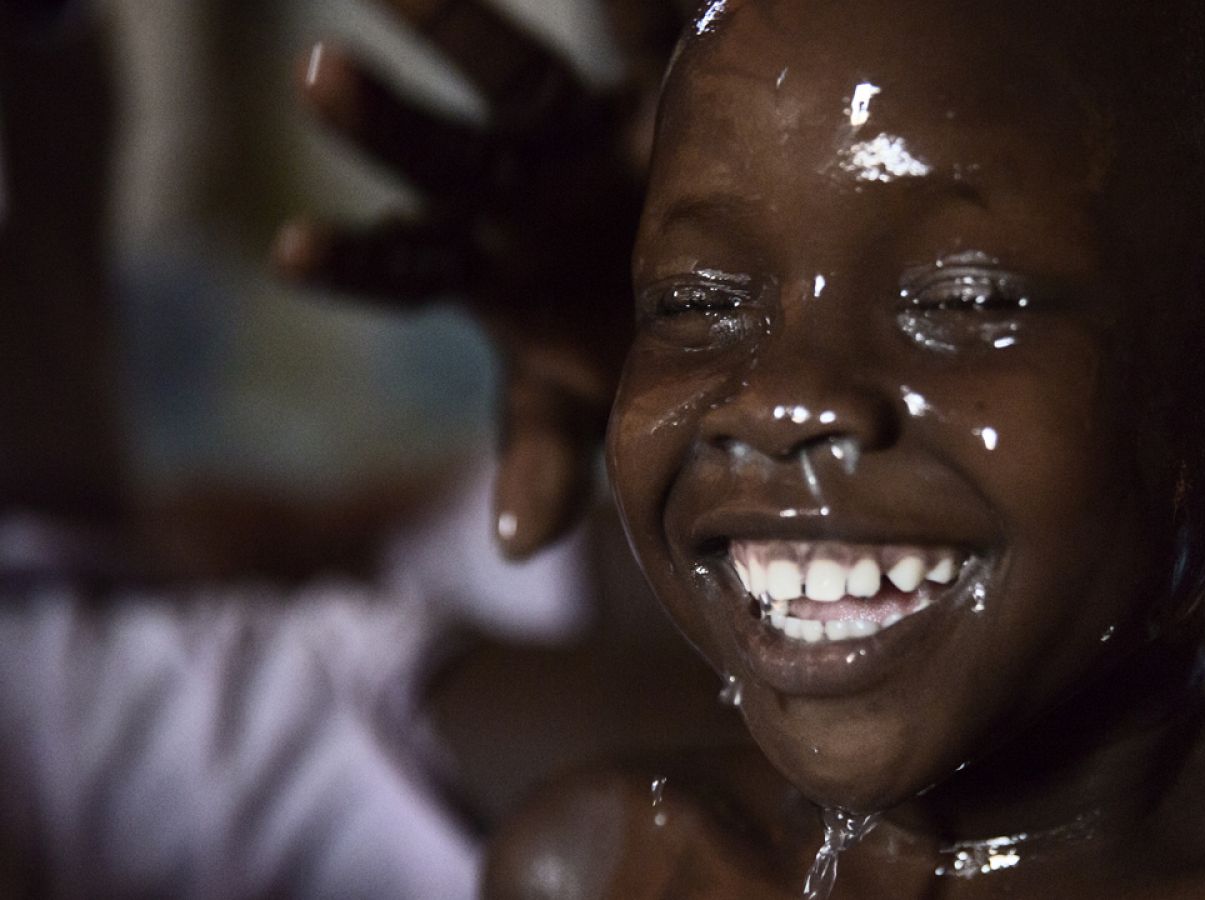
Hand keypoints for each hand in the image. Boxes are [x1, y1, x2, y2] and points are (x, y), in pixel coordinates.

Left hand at [275, 0, 657, 557]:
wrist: (711, 276)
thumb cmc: (620, 342)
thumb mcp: (587, 404)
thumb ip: (549, 458)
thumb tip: (514, 545)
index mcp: (485, 268)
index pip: (404, 266)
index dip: (354, 260)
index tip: (285, 249)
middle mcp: (509, 188)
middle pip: (435, 155)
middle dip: (381, 124)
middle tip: (316, 75)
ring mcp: (568, 128)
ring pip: (506, 74)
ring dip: (454, 30)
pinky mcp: (641, 83)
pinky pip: (627, 32)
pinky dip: (618, 9)